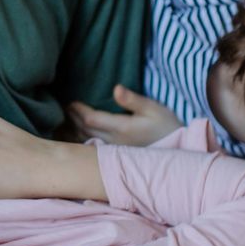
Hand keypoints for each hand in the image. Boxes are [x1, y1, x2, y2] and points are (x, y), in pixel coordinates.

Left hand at [66, 85, 183, 147]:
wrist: (179, 149)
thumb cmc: (167, 126)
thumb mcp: (153, 108)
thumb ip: (133, 100)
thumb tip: (116, 88)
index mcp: (121, 128)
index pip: (91, 119)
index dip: (78, 110)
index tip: (70, 102)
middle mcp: (114, 142)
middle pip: (85, 130)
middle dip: (72, 119)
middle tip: (64, 109)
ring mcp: (115, 151)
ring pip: (86, 141)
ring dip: (73, 132)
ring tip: (64, 123)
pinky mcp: (117, 157)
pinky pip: (92, 149)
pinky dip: (81, 142)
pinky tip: (76, 139)